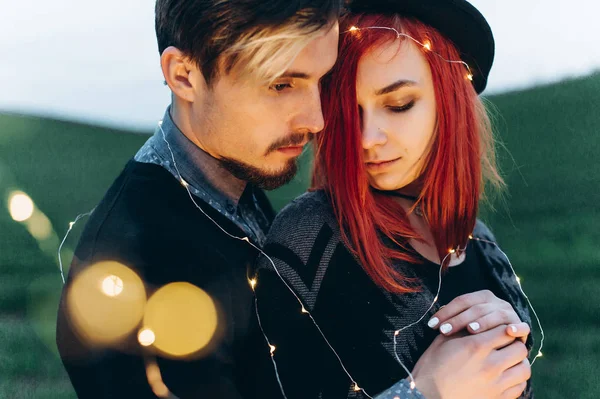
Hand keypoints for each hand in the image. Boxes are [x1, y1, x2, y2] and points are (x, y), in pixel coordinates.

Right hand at [411, 325, 530, 398]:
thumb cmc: (432, 367)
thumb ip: (464, 329)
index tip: (499, 331)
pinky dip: (516, 380)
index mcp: (476, 346)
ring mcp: (496, 383)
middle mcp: (490, 364)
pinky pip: (520, 387)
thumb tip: (477, 320)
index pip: (505, 331)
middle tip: (505, 345)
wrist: (427, 395)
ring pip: (524, 368)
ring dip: (518, 362)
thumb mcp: (444, 342)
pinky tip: (506, 376)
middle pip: (519, 348)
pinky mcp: (498, 398)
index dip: (504, 328)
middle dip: (514, 344)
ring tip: (508, 361)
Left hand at [428, 290, 528, 342]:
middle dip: (458, 319)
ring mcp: (509, 314)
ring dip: (483, 322)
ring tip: (471, 330)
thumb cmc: (477, 336)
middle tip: (444, 330)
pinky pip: (521, 326)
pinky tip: (509, 332)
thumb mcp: (464, 326)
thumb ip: (453, 320)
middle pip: (475, 308)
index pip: (461, 301)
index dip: (446, 312)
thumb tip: (431, 322)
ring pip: (495, 315)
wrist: (503, 345)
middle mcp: (496, 303)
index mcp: (481, 298)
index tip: (432, 325)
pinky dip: (517, 328)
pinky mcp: (521, 327)